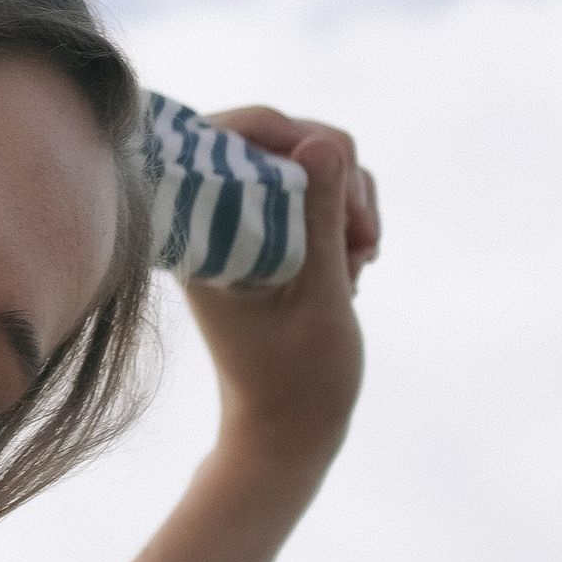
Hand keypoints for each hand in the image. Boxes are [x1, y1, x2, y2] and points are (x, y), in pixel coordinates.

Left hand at [186, 121, 369, 469]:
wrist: (289, 429)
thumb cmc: (298, 377)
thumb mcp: (319, 295)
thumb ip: (319, 217)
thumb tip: (322, 141)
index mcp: (200, 229)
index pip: (232, 132)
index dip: (295, 135)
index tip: (343, 179)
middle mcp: (211, 217)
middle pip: (278, 141)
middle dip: (335, 178)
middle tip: (361, 240)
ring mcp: (239, 224)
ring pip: (305, 166)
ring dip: (346, 204)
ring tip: (357, 265)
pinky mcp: (265, 235)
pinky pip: (312, 195)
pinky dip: (343, 220)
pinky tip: (352, 267)